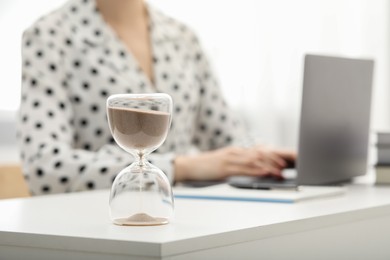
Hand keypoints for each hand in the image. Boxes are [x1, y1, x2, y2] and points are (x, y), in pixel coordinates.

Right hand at [174, 146, 291, 181]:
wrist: (190, 165)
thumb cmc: (207, 165)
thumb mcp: (224, 162)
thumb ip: (237, 163)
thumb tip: (252, 168)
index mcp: (236, 151)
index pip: (257, 151)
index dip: (272, 156)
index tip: (283, 161)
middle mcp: (235, 152)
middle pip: (259, 154)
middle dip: (274, 160)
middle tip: (286, 167)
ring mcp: (230, 159)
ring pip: (254, 160)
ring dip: (269, 166)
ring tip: (279, 172)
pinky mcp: (225, 168)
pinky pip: (244, 169)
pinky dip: (256, 170)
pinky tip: (264, 173)